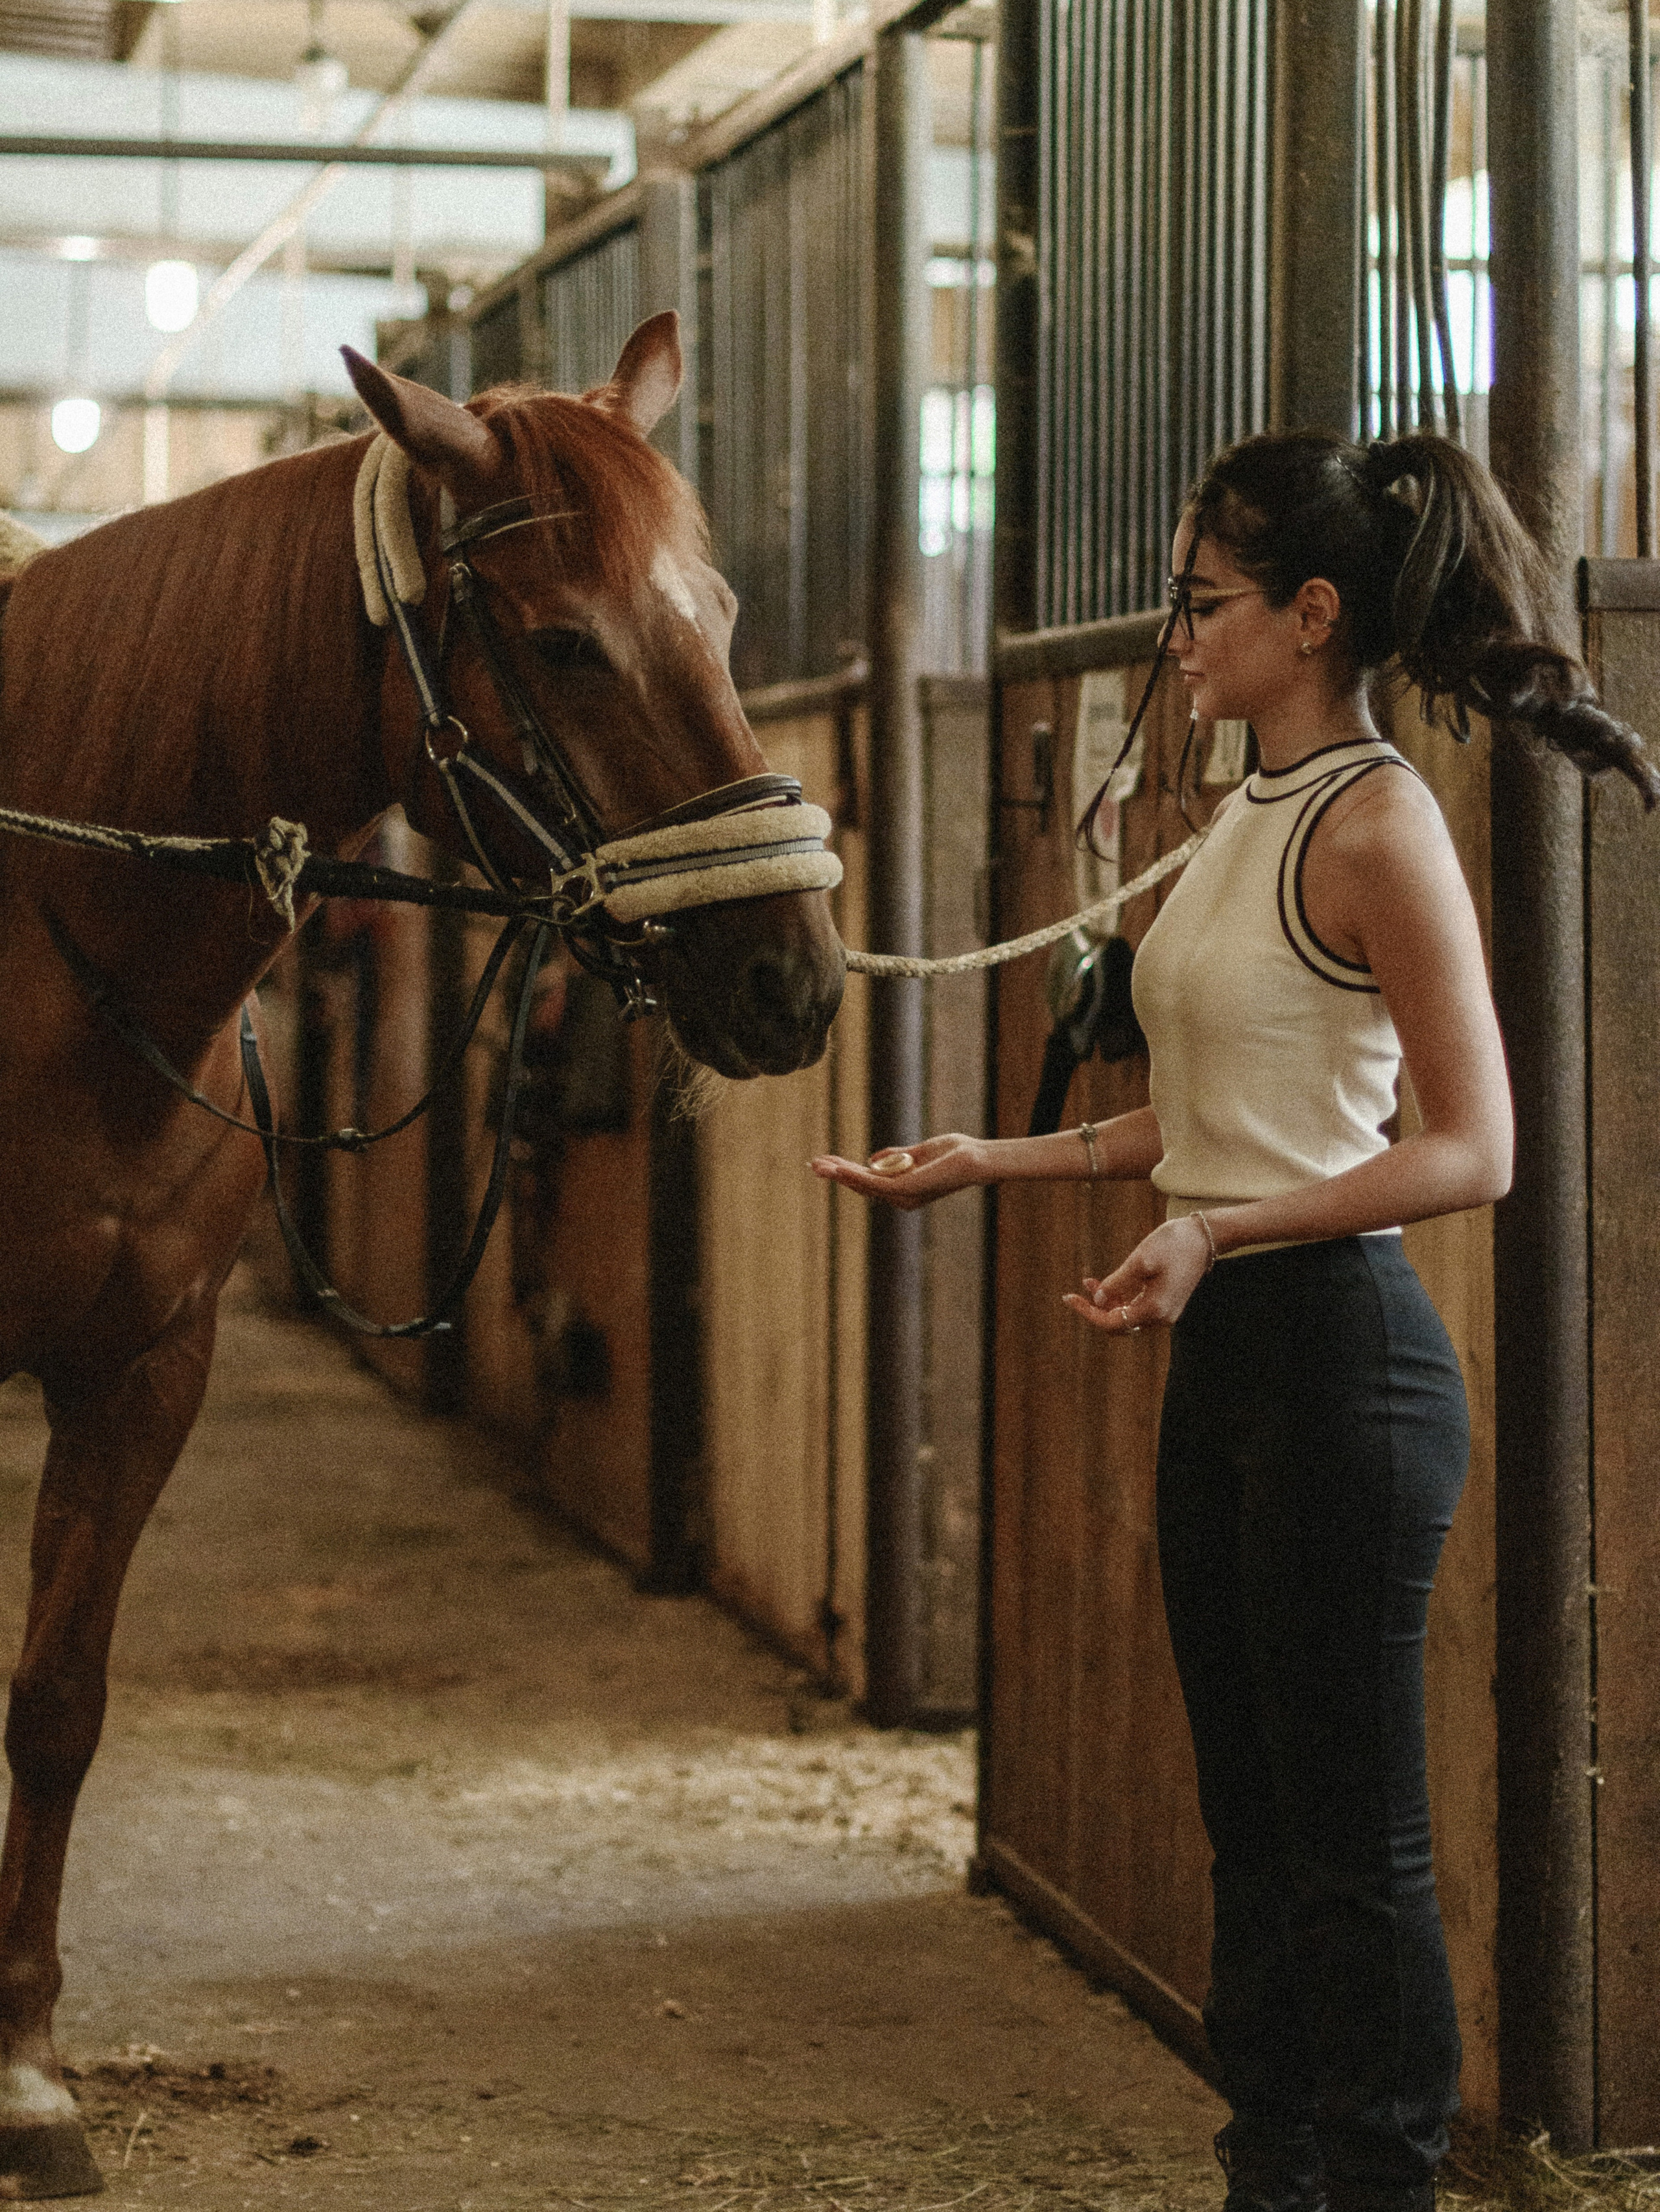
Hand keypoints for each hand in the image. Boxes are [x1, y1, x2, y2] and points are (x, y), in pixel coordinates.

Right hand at [810, 1132, 986, 1210]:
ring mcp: (903, 1195)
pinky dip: (855, 1175)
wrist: (977, 1159)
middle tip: (813, 1164)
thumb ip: (896, 1156)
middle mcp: (901, 1198)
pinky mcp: (906, 1190)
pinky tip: (840, 1169)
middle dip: (836, 1174)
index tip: (826, 1161)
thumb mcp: (919, 1152)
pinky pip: (875, 1183)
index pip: (868, 1181)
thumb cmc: (956, 1154)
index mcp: (903, 1190)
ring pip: (863, 1185)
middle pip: (861, 1185)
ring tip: (818, 1165)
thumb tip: (872, 1159)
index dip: (846, 1172)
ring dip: (839, 1174)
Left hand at [1063, 1213, 1214, 1332]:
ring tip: (1090, 1281)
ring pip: (1127, 1315)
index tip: (1069, 1297)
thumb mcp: (1140, 1260)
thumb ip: (1118, 1282)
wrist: (1204, 1237)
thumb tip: (1099, 1300)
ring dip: (1107, 1302)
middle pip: (1118, 1324)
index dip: (1088, 1313)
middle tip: (1079, 1289)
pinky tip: (1108, 1283)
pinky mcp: (1166, 1302)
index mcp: (1154, 1310)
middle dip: (1096, 1308)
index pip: (1112, 1323)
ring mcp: (1165, 1312)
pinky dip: (1121, 1297)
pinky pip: (1137, 1306)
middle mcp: (1161, 1317)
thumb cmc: (1173, 1244)